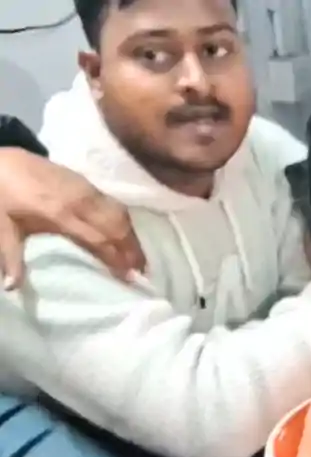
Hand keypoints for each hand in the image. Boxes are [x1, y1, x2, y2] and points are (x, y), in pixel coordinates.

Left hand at [0, 147, 143, 287]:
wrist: (3, 162)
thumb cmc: (3, 197)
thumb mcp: (2, 228)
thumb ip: (11, 257)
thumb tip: (12, 287)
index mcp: (59, 213)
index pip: (97, 238)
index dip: (115, 257)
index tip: (127, 276)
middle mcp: (80, 201)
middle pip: (116, 227)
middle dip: (132, 250)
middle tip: (143, 273)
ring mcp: (87, 190)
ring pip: (120, 215)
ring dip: (133, 237)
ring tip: (141, 259)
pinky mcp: (89, 184)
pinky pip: (115, 205)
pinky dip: (127, 223)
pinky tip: (130, 237)